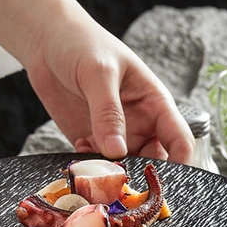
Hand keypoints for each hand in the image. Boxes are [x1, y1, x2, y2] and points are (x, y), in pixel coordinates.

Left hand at [0, 0, 194, 163]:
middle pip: (153, 162)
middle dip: (142, 178)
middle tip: (124, 186)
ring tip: (96, 170)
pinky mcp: (90, 141)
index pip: (179, 140)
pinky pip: (96, 166)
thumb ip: (108, 113)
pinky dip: (90, 169)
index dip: (181, 164)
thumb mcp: (99, 73)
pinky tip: (78, 152)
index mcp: (154, 103)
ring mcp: (114, 135)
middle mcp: (139, 123)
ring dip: (113, 177)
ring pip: (124, 169)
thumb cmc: (81, 44)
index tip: (166, 182)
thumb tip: (117, 152)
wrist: (46, 41)